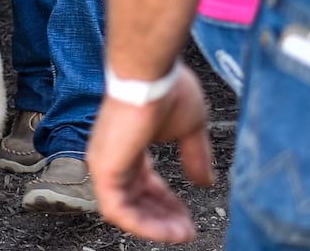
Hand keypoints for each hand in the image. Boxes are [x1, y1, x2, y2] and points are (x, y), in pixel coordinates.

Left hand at [87, 63, 216, 243]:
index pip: (144, 184)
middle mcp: (114, 155)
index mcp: (129, 145)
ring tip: (180, 234)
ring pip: (125, 210)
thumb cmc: (165, 89)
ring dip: (155, 226)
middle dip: (162, 218)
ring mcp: (105, 163)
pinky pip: (119, 210)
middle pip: (136, 200)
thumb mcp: (189, 129)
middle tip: (186, 230)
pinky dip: (143, 225)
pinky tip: (166, 230)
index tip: (187, 217)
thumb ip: (195, 157)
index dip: (166, 204)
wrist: (151, 75)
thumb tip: (205, 181)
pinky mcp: (104, 168)